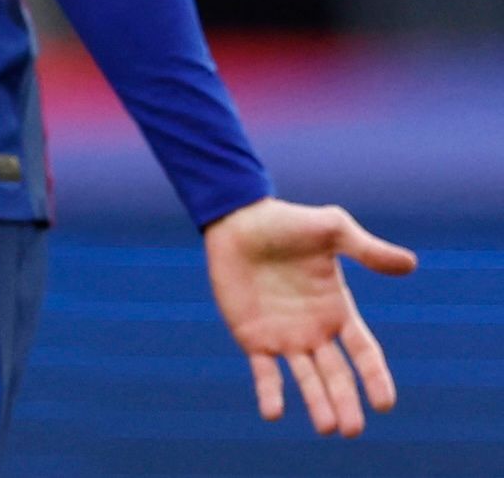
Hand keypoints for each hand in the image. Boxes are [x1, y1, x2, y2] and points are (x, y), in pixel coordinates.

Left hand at [204, 197, 415, 435]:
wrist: (239, 220)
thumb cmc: (289, 223)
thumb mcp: (334, 231)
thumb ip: (368, 250)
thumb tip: (410, 265)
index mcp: (339, 311)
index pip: (364, 352)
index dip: (375, 378)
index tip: (385, 404)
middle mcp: (315, 330)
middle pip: (336, 375)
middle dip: (346, 402)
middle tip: (352, 430)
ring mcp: (284, 336)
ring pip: (305, 379)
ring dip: (316, 404)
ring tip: (328, 428)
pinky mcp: (253, 337)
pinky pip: (264, 371)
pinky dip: (270, 393)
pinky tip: (274, 413)